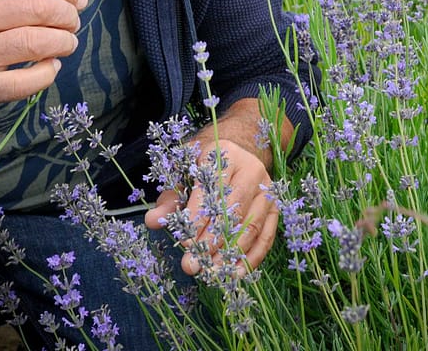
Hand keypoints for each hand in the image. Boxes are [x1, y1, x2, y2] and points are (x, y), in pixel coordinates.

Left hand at [146, 138, 278, 276]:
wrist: (236, 155)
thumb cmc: (204, 166)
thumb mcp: (183, 174)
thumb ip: (169, 199)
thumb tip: (152, 221)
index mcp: (224, 153)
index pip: (210, 189)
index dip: (197, 217)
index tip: (184, 242)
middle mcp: (250, 168)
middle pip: (232, 210)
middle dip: (212, 241)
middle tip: (193, 265)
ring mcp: (267, 189)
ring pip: (251, 226)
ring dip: (231, 254)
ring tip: (212, 273)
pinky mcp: (275, 208)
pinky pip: (266, 236)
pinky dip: (251, 258)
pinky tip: (235, 274)